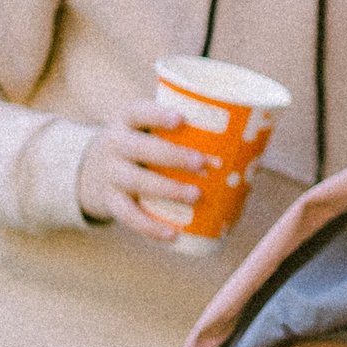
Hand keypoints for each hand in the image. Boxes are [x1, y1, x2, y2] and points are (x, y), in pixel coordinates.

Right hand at [75, 105, 214, 240]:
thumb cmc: (145, 145)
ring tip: (196, 196)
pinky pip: (128, 216)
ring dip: (167, 189)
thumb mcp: (152, 131)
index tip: (181, 119)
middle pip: (138, 148)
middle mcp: (114, 145)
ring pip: (135, 181)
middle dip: (171, 155)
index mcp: (128, 122)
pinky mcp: (110, 202)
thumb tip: (255, 148)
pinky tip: (173, 234)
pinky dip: (150, 227)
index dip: (157, 114)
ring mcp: (109, 175)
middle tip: (202, 163)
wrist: (91, 171)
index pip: (137, 112)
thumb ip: (189, 134)